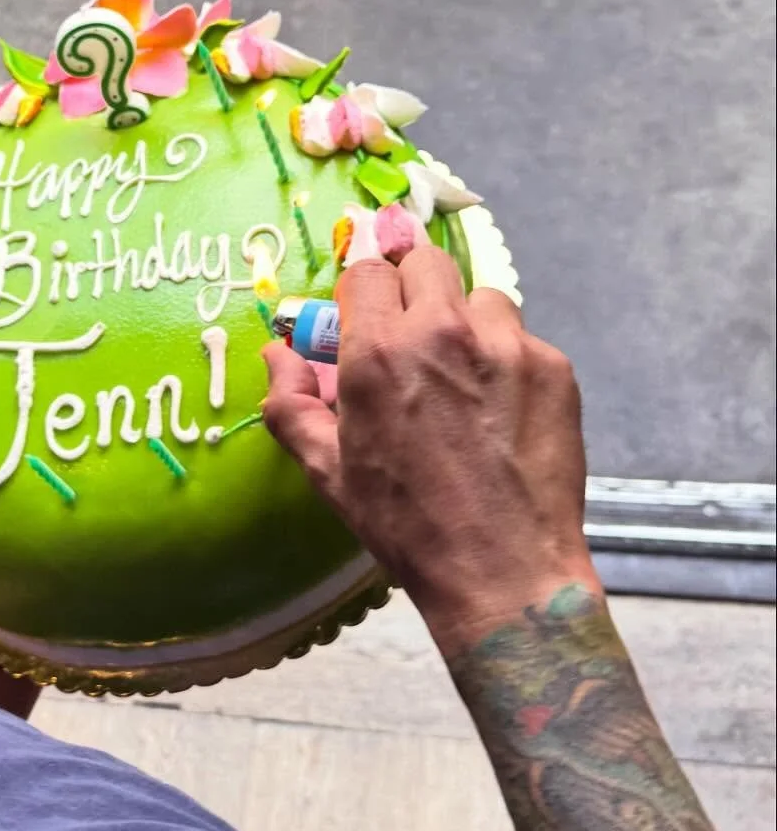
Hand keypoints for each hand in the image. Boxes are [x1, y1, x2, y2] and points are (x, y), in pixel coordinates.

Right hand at [262, 245, 594, 654]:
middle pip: (425, 260)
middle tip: (410, 330)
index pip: (367, 270)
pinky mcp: (552, 366)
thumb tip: (277, 354)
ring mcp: (506, 345)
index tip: (364, 315)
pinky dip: (505, 359)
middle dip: (411, 284)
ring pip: (479, 298)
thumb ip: (291, 403)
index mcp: (378, 352)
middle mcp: (443, 332)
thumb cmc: (405, 525)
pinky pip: (521, 338)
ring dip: (463, 321)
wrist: (503, 570)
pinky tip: (499, 409)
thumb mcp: (327, 471)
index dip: (361, 289)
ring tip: (461, 376)